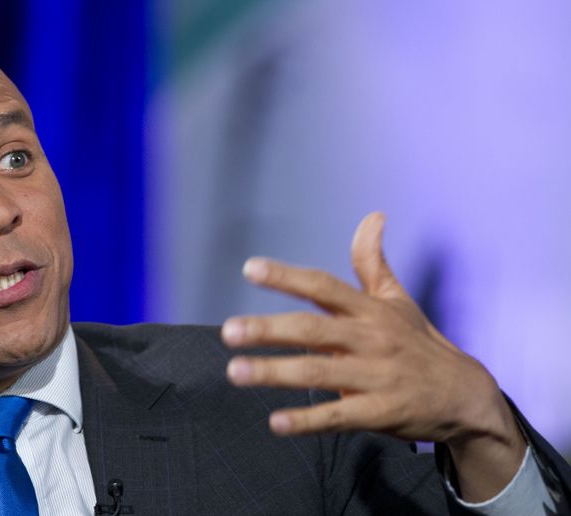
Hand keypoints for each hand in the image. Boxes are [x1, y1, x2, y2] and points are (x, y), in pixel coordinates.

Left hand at [222, 212, 525, 500]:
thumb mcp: (397, 300)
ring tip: (235, 371)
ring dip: (275, 372)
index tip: (249, 268)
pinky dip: (307, 420)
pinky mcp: (380, 413)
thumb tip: (372, 215)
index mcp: (369, 311)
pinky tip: (276, 423)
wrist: (465, 396)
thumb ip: (372, 262)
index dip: (287, 276)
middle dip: (268, 330)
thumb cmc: (418, 343)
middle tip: (228, 331)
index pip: (324, 286)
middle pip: (313, 330)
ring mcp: (375, 377)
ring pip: (318, 372)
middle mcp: (370, 340)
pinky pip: (338, 417)